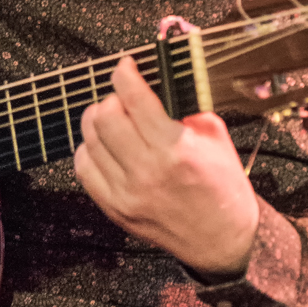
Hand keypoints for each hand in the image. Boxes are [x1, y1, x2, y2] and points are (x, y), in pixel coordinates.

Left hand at [73, 57, 259, 278]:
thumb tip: (160, 80)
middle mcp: (147, 171)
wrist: (224, 240)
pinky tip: (106, 147)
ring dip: (98, 122)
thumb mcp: (216, 137)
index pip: (134, 98)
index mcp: (175, 149)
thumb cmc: (224, 188)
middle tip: (123, 99)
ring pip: (89, 140)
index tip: (126, 66)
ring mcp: (127, 193)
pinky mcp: (115, 209)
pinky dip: (90, 150)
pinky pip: (84, 169)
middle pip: (104, 117)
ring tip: (115, 120)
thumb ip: (186, 106)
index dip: (125, 74)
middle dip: (112, 98)